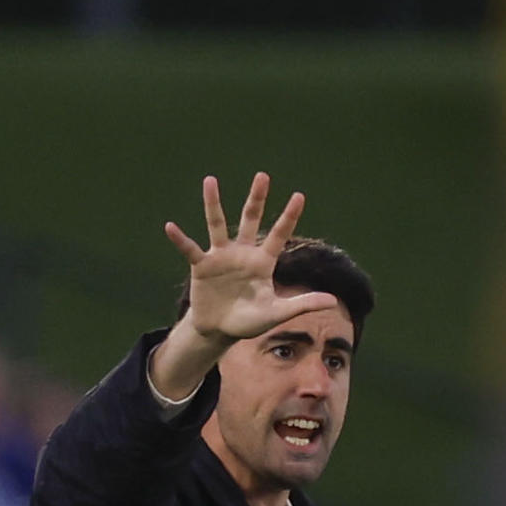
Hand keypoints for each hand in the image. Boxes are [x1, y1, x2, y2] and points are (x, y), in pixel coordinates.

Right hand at [150, 174, 336, 400]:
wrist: (220, 330)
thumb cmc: (250, 320)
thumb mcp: (278, 313)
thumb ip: (303, 304)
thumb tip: (334, 301)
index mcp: (263, 262)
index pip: (279, 235)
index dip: (288, 216)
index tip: (299, 195)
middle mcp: (243, 253)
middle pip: (250, 219)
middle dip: (257, 199)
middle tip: (263, 176)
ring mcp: (221, 256)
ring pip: (217, 224)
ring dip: (214, 203)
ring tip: (210, 180)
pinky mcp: (201, 266)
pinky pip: (190, 249)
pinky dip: (180, 240)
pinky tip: (171, 227)